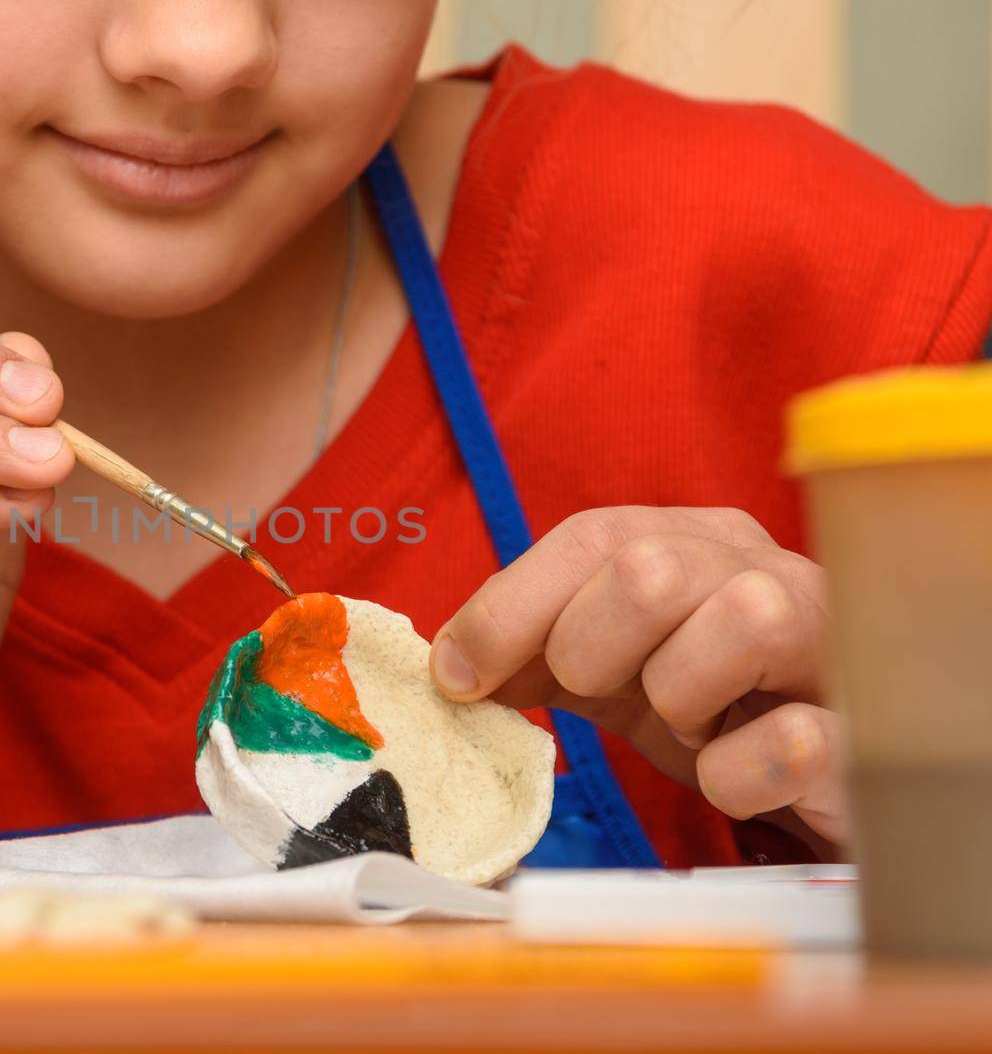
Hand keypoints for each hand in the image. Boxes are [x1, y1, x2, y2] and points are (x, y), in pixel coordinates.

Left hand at [429, 507, 843, 852]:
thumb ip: (533, 653)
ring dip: (678, 697)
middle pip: (649, 569)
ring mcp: (827, 641)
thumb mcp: (610, 668)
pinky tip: (730, 777)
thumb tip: (450, 666)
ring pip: (740, 620)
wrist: (822, 778)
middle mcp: (766, 568)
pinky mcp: (864, 732)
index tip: (458, 677)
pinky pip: (793, 739)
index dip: (510, 607)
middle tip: (602, 697)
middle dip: (590, 650)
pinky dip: (735, 775)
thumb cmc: (710, 706)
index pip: (589, 536)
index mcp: (695, 540)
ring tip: (689, 727)